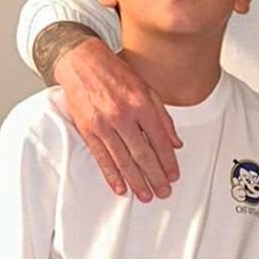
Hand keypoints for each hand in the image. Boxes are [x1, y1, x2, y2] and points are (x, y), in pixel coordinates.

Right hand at [53, 37, 180, 200]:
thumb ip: (163, 118)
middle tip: (163, 192)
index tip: (174, 175)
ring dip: (136, 181)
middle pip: (143, 154)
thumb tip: (175, 142)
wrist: (83, 64)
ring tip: (145, 195)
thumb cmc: (117, 75)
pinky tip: (120, 187)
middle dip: (155, 176)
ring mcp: (103, 125)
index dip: (168, 161)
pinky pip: (101, 158)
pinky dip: (111, 175)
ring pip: (123, 160)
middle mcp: (123, 116)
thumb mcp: (148, 90)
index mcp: (141, 105)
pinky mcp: (87, 130)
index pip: (159, 140)